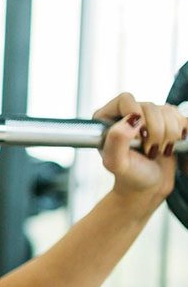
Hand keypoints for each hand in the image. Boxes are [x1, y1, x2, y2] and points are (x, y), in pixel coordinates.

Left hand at [93, 92, 186, 211]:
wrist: (148, 186)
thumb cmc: (130, 176)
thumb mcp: (117, 162)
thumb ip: (117, 140)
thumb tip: (132, 119)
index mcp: (107, 118)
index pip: (126, 100)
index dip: (138, 116)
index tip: (140, 139)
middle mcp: (126, 113)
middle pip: (150, 106)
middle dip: (156, 132)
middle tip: (150, 151)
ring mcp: (147, 117)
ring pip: (167, 111)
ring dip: (168, 135)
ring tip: (158, 150)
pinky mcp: (165, 122)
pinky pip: (179, 116)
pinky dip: (180, 132)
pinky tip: (170, 146)